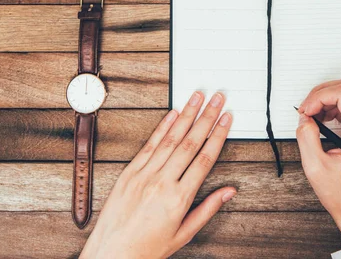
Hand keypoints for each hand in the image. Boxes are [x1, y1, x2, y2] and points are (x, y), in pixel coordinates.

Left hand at [81, 91, 235, 258]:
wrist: (111, 256)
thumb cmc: (147, 248)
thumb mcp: (184, 234)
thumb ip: (208, 209)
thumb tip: (229, 192)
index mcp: (178, 199)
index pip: (204, 158)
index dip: (217, 135)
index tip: (226, 120)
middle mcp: (161, 182)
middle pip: (190, 142)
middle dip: (206, 117)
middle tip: (217, 99)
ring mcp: (143, 175)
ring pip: (170, 139)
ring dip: (186, 115)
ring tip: (196, 97)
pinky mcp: (129, 173)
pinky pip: (148, 145)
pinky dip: (161, 128)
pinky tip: (172, 115)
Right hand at [296, 78, 340, 244]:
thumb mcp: (315, 168)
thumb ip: (306, 137)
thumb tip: (304, 118)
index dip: (318, 96)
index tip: (305, 111)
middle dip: (322, 93)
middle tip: (306, 110)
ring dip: (327, 98)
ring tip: (312, 116)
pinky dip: (334, 106)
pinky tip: (322, 119)